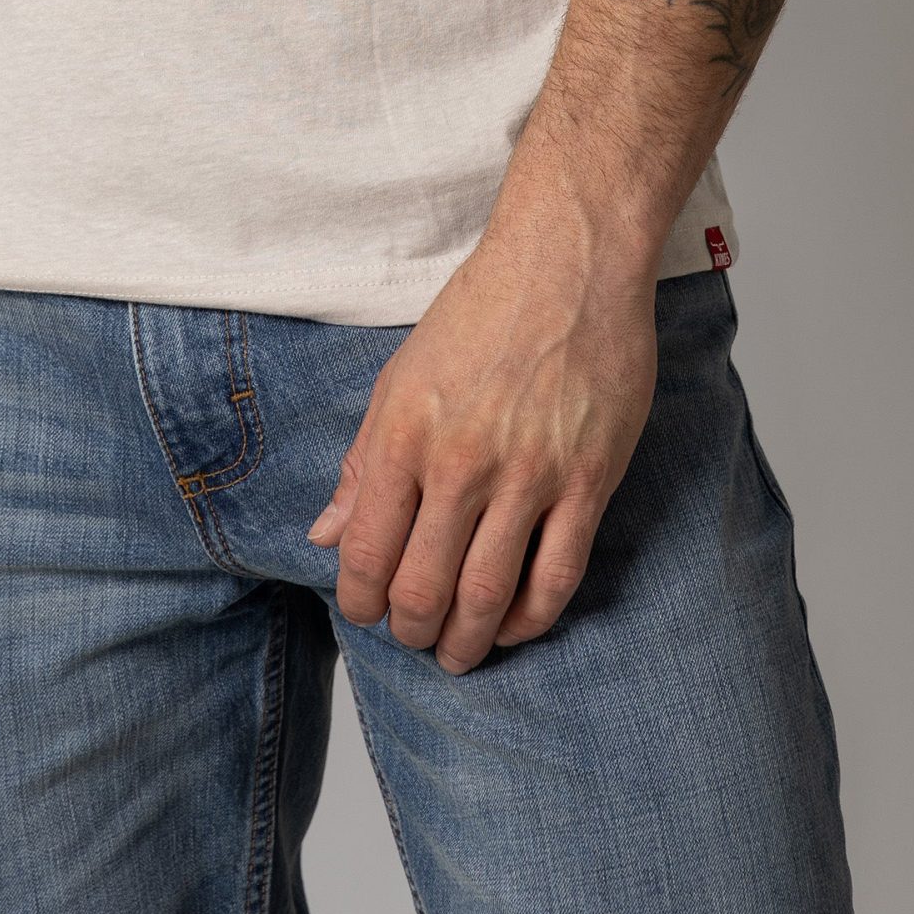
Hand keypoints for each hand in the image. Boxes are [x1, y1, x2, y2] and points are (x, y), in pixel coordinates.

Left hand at [308, 182, 658, 673]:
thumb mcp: (400, 376)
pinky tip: (513, 625)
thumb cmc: (481, 310)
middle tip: (414, 638)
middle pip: (423, 587)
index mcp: (405, 433)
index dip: (360, 599)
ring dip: (466, 641)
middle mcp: (460, 461)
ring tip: (458, 653)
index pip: (366, 550)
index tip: (366, 612)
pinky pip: (556, 576)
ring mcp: (528, 474)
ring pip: (486, 595)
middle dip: (411, 630)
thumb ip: (364, 461)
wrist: (566, 260)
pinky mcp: (587, 479)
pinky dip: (529, 619)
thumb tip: (326, 534)